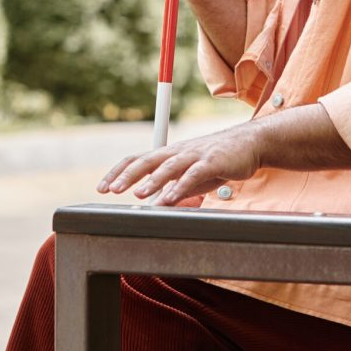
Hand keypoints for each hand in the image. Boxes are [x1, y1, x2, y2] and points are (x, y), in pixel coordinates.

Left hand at [96, 125, 259, 206]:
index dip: (118, 172)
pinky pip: (193, 174)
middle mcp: (176, 152)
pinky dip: (181, 185)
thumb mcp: (189, 177)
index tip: (102, 187)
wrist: (248, 145)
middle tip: (111, 190)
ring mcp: (194, 155)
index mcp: (168, 155)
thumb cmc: (215, 161)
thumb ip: (173, 189)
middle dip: (127, 176)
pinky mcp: (212, 161)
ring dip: (151, 180)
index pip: (137, 160)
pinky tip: (170, 198)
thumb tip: (155, 205)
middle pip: (147, 161)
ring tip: (137, 194)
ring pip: (168, 166)